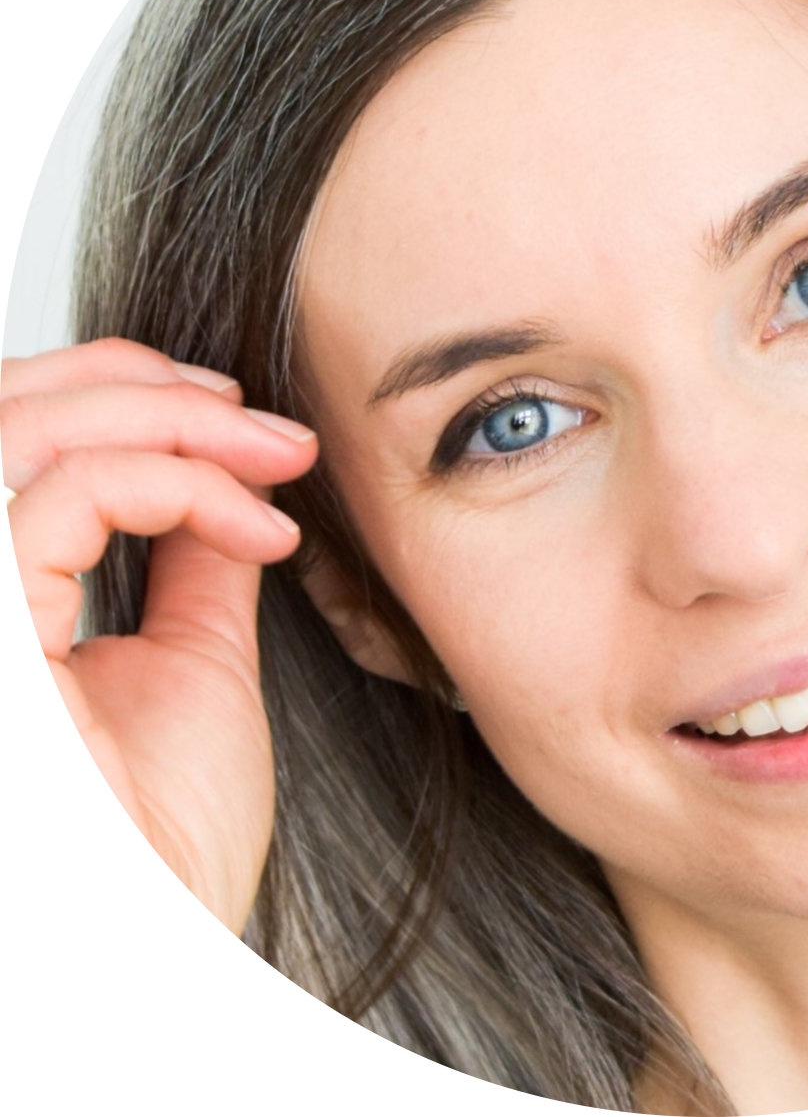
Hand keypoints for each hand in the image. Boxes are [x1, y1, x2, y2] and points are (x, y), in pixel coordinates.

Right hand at [3, 339, 318, 932]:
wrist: (174, 923)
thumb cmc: (170, 837)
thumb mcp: (193, 661)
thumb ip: (189, 561)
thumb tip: (223, 478)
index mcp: (0, 596)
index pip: (17, 438)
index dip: (126, 397)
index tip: (246, 422)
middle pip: (7, 410)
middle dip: (149, 389)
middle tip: (264, 423)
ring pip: (28, 430)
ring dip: (174, 421)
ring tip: (276, 456)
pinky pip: (74, 493)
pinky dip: (182, 483)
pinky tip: (263, 528)